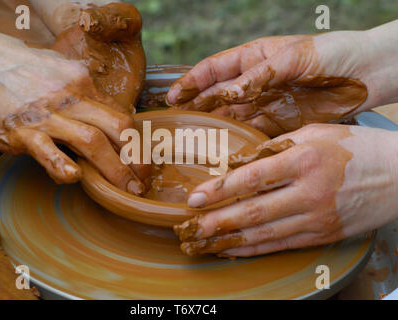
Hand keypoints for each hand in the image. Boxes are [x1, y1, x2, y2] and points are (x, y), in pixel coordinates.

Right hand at [0, 12, 147, 193]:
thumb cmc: (23, 70)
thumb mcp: (62, 72)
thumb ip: (86, 93)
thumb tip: (111, 113)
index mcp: (84, 84)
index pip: (121, 115)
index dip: (138, 143)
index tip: (144, 163)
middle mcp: (71, 98)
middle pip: (117, 127)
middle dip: (137, 158)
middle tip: (144, 182)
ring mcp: (47, 116)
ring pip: (91, 142)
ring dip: (115, 170)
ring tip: (127, 190)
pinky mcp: (22, 132)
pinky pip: (48, 152)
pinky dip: (64, 167)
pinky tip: (75, 178)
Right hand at [166, 23, 397, 136]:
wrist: (368, 74)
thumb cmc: (333, 53)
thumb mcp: (293, 57)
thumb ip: (259, 76)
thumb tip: (227, 94)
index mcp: (253, 57)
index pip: (213, 69)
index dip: (190, 82)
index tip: (171, 96)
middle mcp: (254, 82)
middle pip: (216, 96)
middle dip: (195, 108)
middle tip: (175, 124)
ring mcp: (265, 103)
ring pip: (230, 117)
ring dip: (212, 128)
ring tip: (192, 141)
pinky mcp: (279, 123)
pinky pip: (252, 133)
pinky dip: (237, 142)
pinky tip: (224, 150)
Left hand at [174, 124, 397, 256]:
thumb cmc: (356, 148)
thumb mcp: (317, 133)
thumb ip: (278, 146)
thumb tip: (241, 162)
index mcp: (305, 159)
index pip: (253, 177)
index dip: (220, 189)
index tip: (195, 198)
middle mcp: (309, 191)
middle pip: (254, 211)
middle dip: (217, 222)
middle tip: (189, 228)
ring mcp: (317, 217)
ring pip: (264, 233)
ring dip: (230, 240)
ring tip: (203, 244)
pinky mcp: (323, 234)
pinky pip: (281, 245)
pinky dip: (255, 249)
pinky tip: (233, 250)